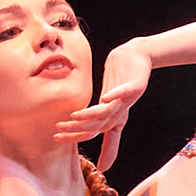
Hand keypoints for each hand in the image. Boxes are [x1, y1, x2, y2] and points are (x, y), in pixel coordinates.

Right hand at [63, 39, 152, 172]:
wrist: (139, 57)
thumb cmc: (122, 80)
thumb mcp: (110, 101)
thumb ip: (99, 111)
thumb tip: (88, 133)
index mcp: (111, 116)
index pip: (91, 131)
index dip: (74, 136)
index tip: (56, 137)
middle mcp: (118, 111)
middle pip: (96, 125)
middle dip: (76, 129)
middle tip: (58, 130)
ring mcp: (127, 98)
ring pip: (106, 111)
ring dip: (89, 115)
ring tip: (73, 116)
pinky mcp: (135, 85)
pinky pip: (124, 92)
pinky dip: (114, 96)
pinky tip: (104, 98)